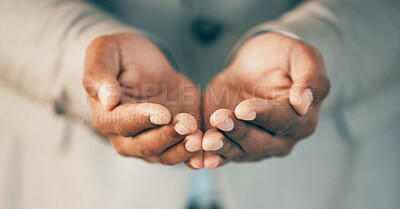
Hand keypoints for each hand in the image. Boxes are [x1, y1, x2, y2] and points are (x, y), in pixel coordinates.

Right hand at [82, 32, 203, 167]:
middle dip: (168, 136)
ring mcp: (152, 141)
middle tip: (187, 124)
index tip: (163, 113)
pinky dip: (196, 157)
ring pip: (166, 155)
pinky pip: (184, 154)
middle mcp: (126, 137)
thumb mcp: (105, 51)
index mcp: (107, 117)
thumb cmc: (122, 55)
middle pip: (146, 146)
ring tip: (199, 139)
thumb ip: (99, 74)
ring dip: (183, 150)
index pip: (123, 123)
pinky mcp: (174, 139)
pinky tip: (208, 155)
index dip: (143, 119)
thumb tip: (107, 100)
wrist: (146, 63)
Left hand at [201, 33, 329, 167]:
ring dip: (222, 148)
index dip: (262, 115)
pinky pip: (221, 154)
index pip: (282, 121)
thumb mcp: (304, 58)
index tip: (242, 108)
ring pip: (238, 152)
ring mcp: (255, 144)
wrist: (258, 63)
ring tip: (206, 142)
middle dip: (238, 132)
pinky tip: (195, 159)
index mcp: (302, 121)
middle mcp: (280, 139)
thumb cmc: (285, 58)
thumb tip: (303, 104)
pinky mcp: (232, 141)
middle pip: (259, 142)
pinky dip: (208, 157)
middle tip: (219, 120)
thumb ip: (311, 80)